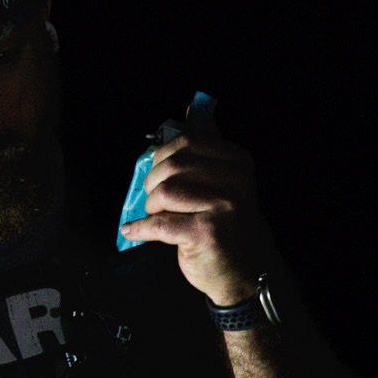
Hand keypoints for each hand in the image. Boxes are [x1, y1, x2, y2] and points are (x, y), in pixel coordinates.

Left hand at [120, 103, 270, 305]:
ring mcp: (224, 207)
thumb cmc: (226, 222)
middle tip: (154, 199)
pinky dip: (141, 228)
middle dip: (153, 183)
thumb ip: (208, 146)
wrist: (243, 268)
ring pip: (166, 192)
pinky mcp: (207, 233)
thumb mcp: (223, 180)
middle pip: (174, 166)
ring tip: (155, 215)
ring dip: (151, 206)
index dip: (163, 156)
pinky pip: (161, 224)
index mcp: (237, 161)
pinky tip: (134, 230)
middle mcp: (235, 181)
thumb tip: (194, 109)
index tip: (159, 173)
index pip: (188, 141)